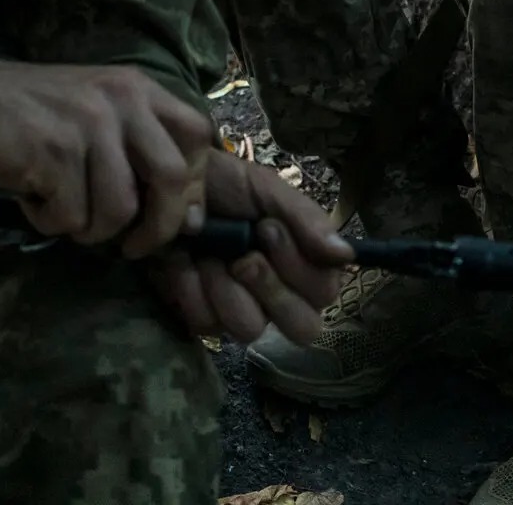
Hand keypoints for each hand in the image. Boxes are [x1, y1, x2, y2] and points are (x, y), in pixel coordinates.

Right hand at [0, 49, 209, 251]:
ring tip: (60, 207)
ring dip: (90, 228)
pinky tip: (32, 196)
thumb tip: (190, 217)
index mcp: (138, 88)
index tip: (176, 216)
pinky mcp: (55, 153)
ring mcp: (88, 125)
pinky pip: (71, 218)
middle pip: (172, 177)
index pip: (198, 135)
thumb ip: (141, 149)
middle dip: (158, 227)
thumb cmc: (35, 113)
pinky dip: (49, 222)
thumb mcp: (98, 111)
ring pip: (120, 210)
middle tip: (131, 246)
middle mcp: (121, 100)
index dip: (194, 185)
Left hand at [149, 146, 349, 343]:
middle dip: (271, 289)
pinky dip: (192, 288)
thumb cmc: (222, 183)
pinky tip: (183, 261)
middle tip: (243, 257)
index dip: (299, 269)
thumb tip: (346, 254)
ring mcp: (241, 309)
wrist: (166, 184)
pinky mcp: (202, 316)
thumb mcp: (265, 188)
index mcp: (301, 263)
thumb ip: (306, 220)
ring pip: (251, 329)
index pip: (324, 292)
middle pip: (301, 328)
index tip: (268, 229)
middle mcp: (278, 293)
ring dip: (227, 288)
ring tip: (208, 255)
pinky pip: (208, 324)